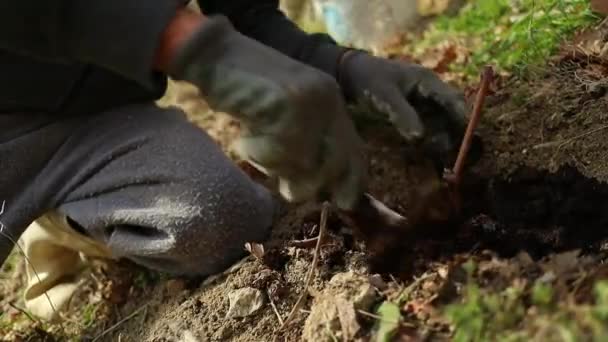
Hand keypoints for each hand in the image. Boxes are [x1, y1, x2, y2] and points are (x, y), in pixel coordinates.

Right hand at [168, 15, 366, 209]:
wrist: (215, 56)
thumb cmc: (246, 92)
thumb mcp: (287, 118)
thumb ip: (307, 146)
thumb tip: (323, 193)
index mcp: (333, 102)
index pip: (357, 153)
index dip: (353, 184)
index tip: (342, 203)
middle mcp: (328, 100)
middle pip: (333, 168)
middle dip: (306, 184)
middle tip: (282, 181)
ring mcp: (310, 101)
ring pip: (302, 165)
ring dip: (273, 166)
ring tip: (255, 144)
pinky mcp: (287, 103)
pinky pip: (275, 152)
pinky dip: (254, 152)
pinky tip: (244, 135)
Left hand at [337, 50, 467, 162]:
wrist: (352, 74)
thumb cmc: (369, 80)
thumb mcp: (385, 97)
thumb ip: (402, 115)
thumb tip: (420, 138)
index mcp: (427, 81)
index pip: (453, 99)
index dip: (462, 118)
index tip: (465, 139)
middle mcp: (431, 90)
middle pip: (452, 111)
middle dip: (456, 131)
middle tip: (458, 154)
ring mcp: (424, 101)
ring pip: (443, 120)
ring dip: (445, 136)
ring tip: (445, 157)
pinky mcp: (416, 111)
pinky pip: (430, 125)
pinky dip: (432, 137)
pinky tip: (431, 152)